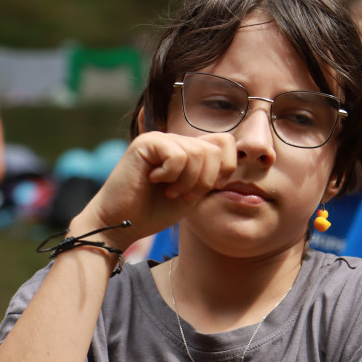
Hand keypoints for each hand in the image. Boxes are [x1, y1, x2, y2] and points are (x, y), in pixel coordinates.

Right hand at [76, 131, 236, 250]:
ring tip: (169, 191)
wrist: (123, 223)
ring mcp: (161, 139)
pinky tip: (154, 180)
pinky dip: (171, 176)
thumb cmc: (155, 211)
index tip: (209, 189)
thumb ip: (211, 174)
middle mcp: (176, 140)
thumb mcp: (194, 193)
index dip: (226, 168)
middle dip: (205, 180)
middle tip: (184, 195)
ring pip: (197, 153)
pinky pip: (177, 156)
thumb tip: (237, 154)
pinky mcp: (146, 143)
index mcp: (189, 150)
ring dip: (187, 182)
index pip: (225, 143)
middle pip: (214, 149)